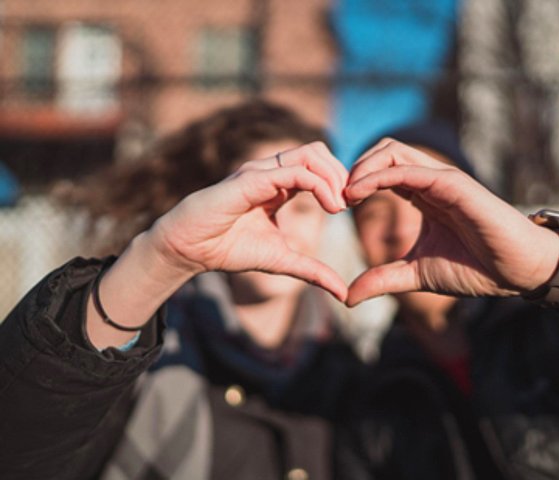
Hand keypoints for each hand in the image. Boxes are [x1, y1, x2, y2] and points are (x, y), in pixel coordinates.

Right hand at [148, 142, 348, 300]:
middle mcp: (271, 171)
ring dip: (333, 176)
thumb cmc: (228, 249)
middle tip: (351, 203)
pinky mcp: (251, 180)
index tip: (353, 207)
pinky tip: (330, 207)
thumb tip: (343, 294)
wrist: (189, 250)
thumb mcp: (282, 261)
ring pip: (310, 154)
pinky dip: (319, 185)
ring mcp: (261, 172)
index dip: (340, 182)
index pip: (319, 166)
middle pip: (319, 151)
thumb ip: (312, 271)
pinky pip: (294, 172)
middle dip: (342, 174)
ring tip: (340, 205)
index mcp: (279, 185)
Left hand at [344, 140, 558, 305]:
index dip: (355, 182)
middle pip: (384, 151)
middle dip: (354, 167)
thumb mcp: (416, 274)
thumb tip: (347, 297)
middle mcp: (430, 181)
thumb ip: (383, 279)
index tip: (334, 206)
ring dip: (362, 167)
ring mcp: (442, 179)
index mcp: (422, 195)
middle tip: (335, 197)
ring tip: (344, 194)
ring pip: (393, 151)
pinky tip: (359, 193)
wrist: (516, 271)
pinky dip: (379, 176)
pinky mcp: (453, 184)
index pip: (381, 170)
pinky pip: (409, 170)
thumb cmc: (475, 268)